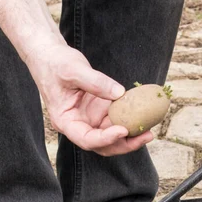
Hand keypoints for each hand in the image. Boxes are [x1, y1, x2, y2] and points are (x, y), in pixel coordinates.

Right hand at [25, 43, 152, 155]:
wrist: (51, 57)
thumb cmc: (56, 63)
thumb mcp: (73, 69)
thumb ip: (95, 82)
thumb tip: (120, 93)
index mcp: (65, 121)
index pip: (86, 139)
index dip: (105, 139)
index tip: (122, 130)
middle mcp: (79, 125)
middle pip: (102, 145)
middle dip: (124, 144)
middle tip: (146, 136)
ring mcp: (90, 120)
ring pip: (112, 137)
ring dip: (130, 137)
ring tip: (149, 131)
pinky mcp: (99, 111)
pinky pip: (116, 121)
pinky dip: (130, 121)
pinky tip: (145, 118)